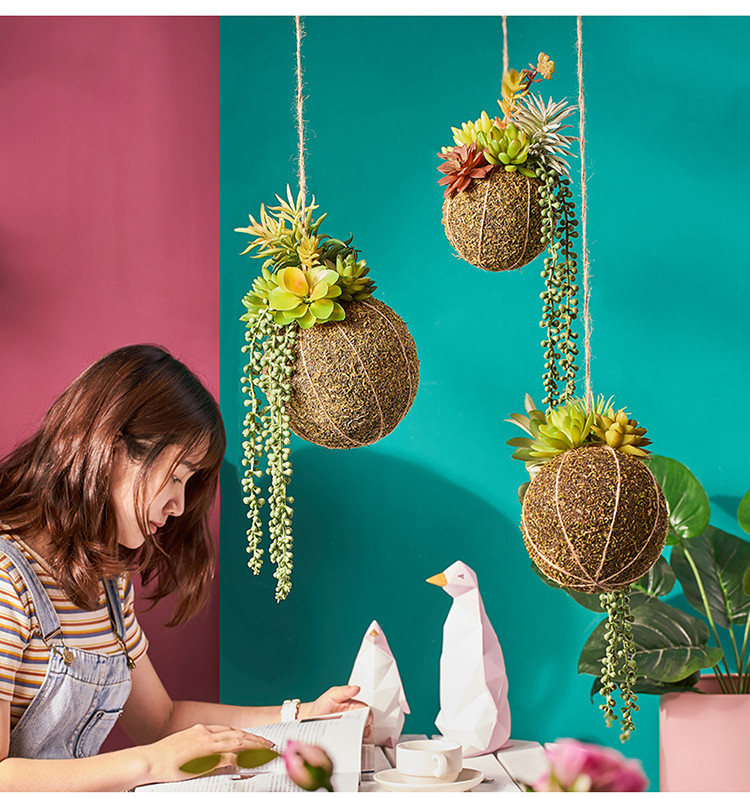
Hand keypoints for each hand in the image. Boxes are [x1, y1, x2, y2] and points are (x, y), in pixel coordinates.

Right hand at [137, 723, 273, 784]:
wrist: (149, 760)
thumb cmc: (162, 757)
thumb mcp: (184, 747)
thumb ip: (201, 750)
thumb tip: (213, 756)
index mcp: (201, 730)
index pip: (229, 729)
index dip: (244, 734)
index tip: (255, 738)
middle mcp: (206, 733)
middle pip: (237, 734)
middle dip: (255, 739)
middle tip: (269, 744)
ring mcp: (207, 745)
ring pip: (238, 742)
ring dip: (255, 746)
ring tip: (267, 751)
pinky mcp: (205, 758)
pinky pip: (230, 757)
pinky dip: (243, 759)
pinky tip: (252, 762)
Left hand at [301, 685, 373, 738]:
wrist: (310, 718)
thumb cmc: (322, 705)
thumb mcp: (332, 695)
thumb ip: (344, 691)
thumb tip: (356, 688)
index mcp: (355, 707)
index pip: (368, 713)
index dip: (367, 717)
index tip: (363, 721)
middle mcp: (355, 718)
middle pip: (367, 725)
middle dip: (364, 730)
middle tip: (356, 731)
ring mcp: (350, 729)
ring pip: (361, 735)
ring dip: (358, 737)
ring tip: (350, 737)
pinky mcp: (345, 738)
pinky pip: (352, 742)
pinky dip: (352, 744)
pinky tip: (347, 742)